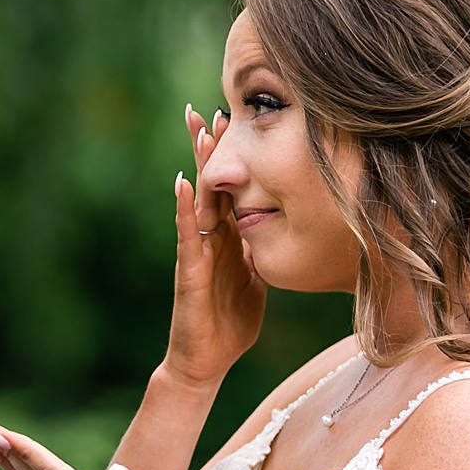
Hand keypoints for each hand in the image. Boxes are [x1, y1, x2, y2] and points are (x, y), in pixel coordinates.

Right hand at [164, 105, 264, 387]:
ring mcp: (197, 252)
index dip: (235, 156)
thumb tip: (286, 226)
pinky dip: (185, 208)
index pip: (231, 187)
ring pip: (197, 200)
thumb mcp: (259, 276)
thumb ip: (264, 249)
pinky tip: (183, 182)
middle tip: (211, 109)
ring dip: (198, 165)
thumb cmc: (231, 321)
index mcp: (229, 237)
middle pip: (211, 183)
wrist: (207, 360)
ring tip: (198, 131)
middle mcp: (211, 238)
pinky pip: (187, 235)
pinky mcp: (189, 271)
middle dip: (210, 147)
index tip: (238, 120)